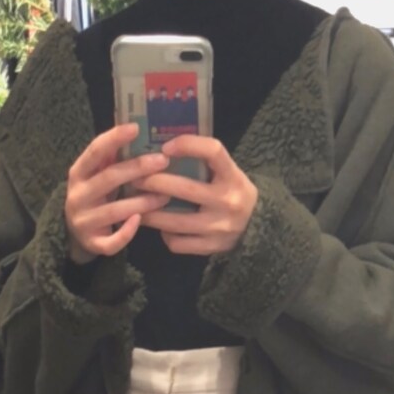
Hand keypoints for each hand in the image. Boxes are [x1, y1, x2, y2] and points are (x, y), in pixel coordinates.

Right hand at [65, 124, 170, 263]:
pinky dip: (126, 233)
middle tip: (163, 161)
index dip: (114, 138)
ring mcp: (84, 222)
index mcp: (78, 173)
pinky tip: (140, 220)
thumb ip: (110, 157)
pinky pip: (111, 242)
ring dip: (142, 202)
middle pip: (109, 179)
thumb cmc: (94, 196)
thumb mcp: (96, 174)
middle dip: (137, 169)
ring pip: (115, 211)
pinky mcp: (92, 243)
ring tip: (165, 195)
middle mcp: (77, 196)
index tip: (136, 128)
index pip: (94, 151)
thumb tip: (137, 130)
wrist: (74, 233)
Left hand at [135, 136, 258, 255]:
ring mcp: (219, 227)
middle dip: (155, 182)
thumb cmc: (233, 192)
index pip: (213, 151)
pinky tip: (162, 227)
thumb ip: (205, 162)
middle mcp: (228, 201)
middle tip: (135, 179)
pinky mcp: (211, 248)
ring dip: (151, 213)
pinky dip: (166, 235)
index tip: (165, 147)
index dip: (188, 145)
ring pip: (175, 221)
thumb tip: (163, 150)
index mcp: (233, 176)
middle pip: (185, 189)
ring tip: (136, 205)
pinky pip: (178, 243)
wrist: (258, 227)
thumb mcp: (228, 173)